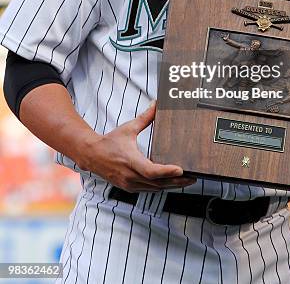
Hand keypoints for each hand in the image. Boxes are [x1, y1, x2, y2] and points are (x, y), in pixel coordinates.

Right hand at [80, 101, 195, 191]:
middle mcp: (130, 176)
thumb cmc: (110, 141)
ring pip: (155, 189)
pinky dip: (161, 187)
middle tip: (193, 176)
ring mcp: (129, 184)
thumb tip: (156, 104)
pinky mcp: (129, 188)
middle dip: (177, 181)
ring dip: (171, 186)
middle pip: (158, 183)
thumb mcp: (128, 128)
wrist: (92, 155)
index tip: (181, 169)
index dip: (167, 172)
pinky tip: (172, 183)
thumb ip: (145, 117)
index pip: (151, 171)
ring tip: (187, 180)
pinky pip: (149, 190)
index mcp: (130, 160)